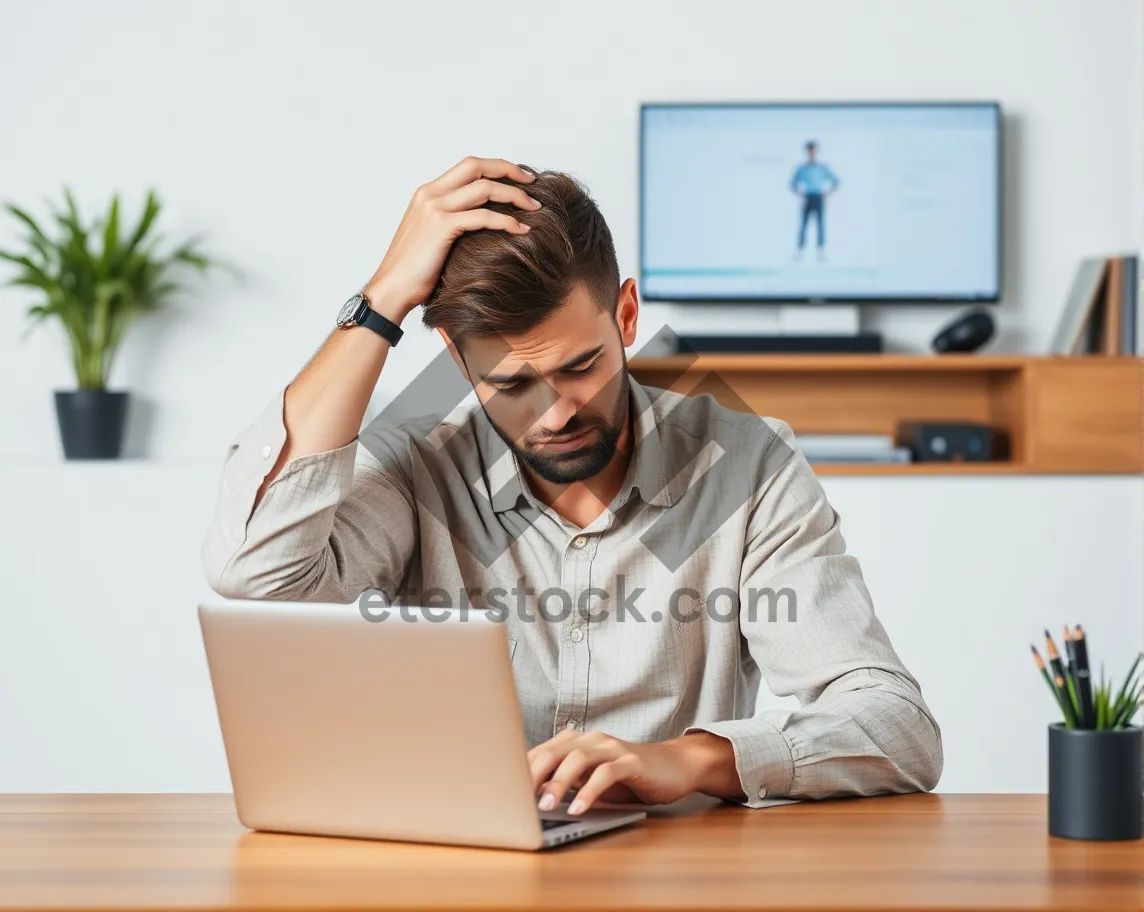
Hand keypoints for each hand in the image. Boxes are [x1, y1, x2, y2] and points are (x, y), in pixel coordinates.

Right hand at [362, 157, 540, 321]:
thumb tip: (479, 222)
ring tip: (535, 207)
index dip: (497, 167)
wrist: (391, 289)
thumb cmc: (413, 272)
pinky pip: (484, 216)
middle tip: (532, 182)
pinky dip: (507, 221)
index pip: (468, 166)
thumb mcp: (431, 237)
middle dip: (509, 170)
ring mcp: (435, 208)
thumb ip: (450, 221)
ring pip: (485, 188)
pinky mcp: (442, 227)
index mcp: (427, 193)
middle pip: (477, 166)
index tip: (519, 178)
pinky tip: (521, 230)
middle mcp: (430, 194)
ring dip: (515, 195)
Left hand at [528, 729, 741, 814]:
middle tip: (517, 799)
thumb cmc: (629, 777)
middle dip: (532, 775)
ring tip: (545, 806)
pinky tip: (580, 808)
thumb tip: (536, 796)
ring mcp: (612, 747)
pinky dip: (590, 791)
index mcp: (577, 741)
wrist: (674, 766)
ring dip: (558, 783)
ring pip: (577, 758)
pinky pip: (606, 773)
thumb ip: (567, 784)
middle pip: (554, 751)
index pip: (541, 752)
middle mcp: (592, 739)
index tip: (503, 790)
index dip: (521, 770)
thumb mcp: (592, 781)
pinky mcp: (631, 760)